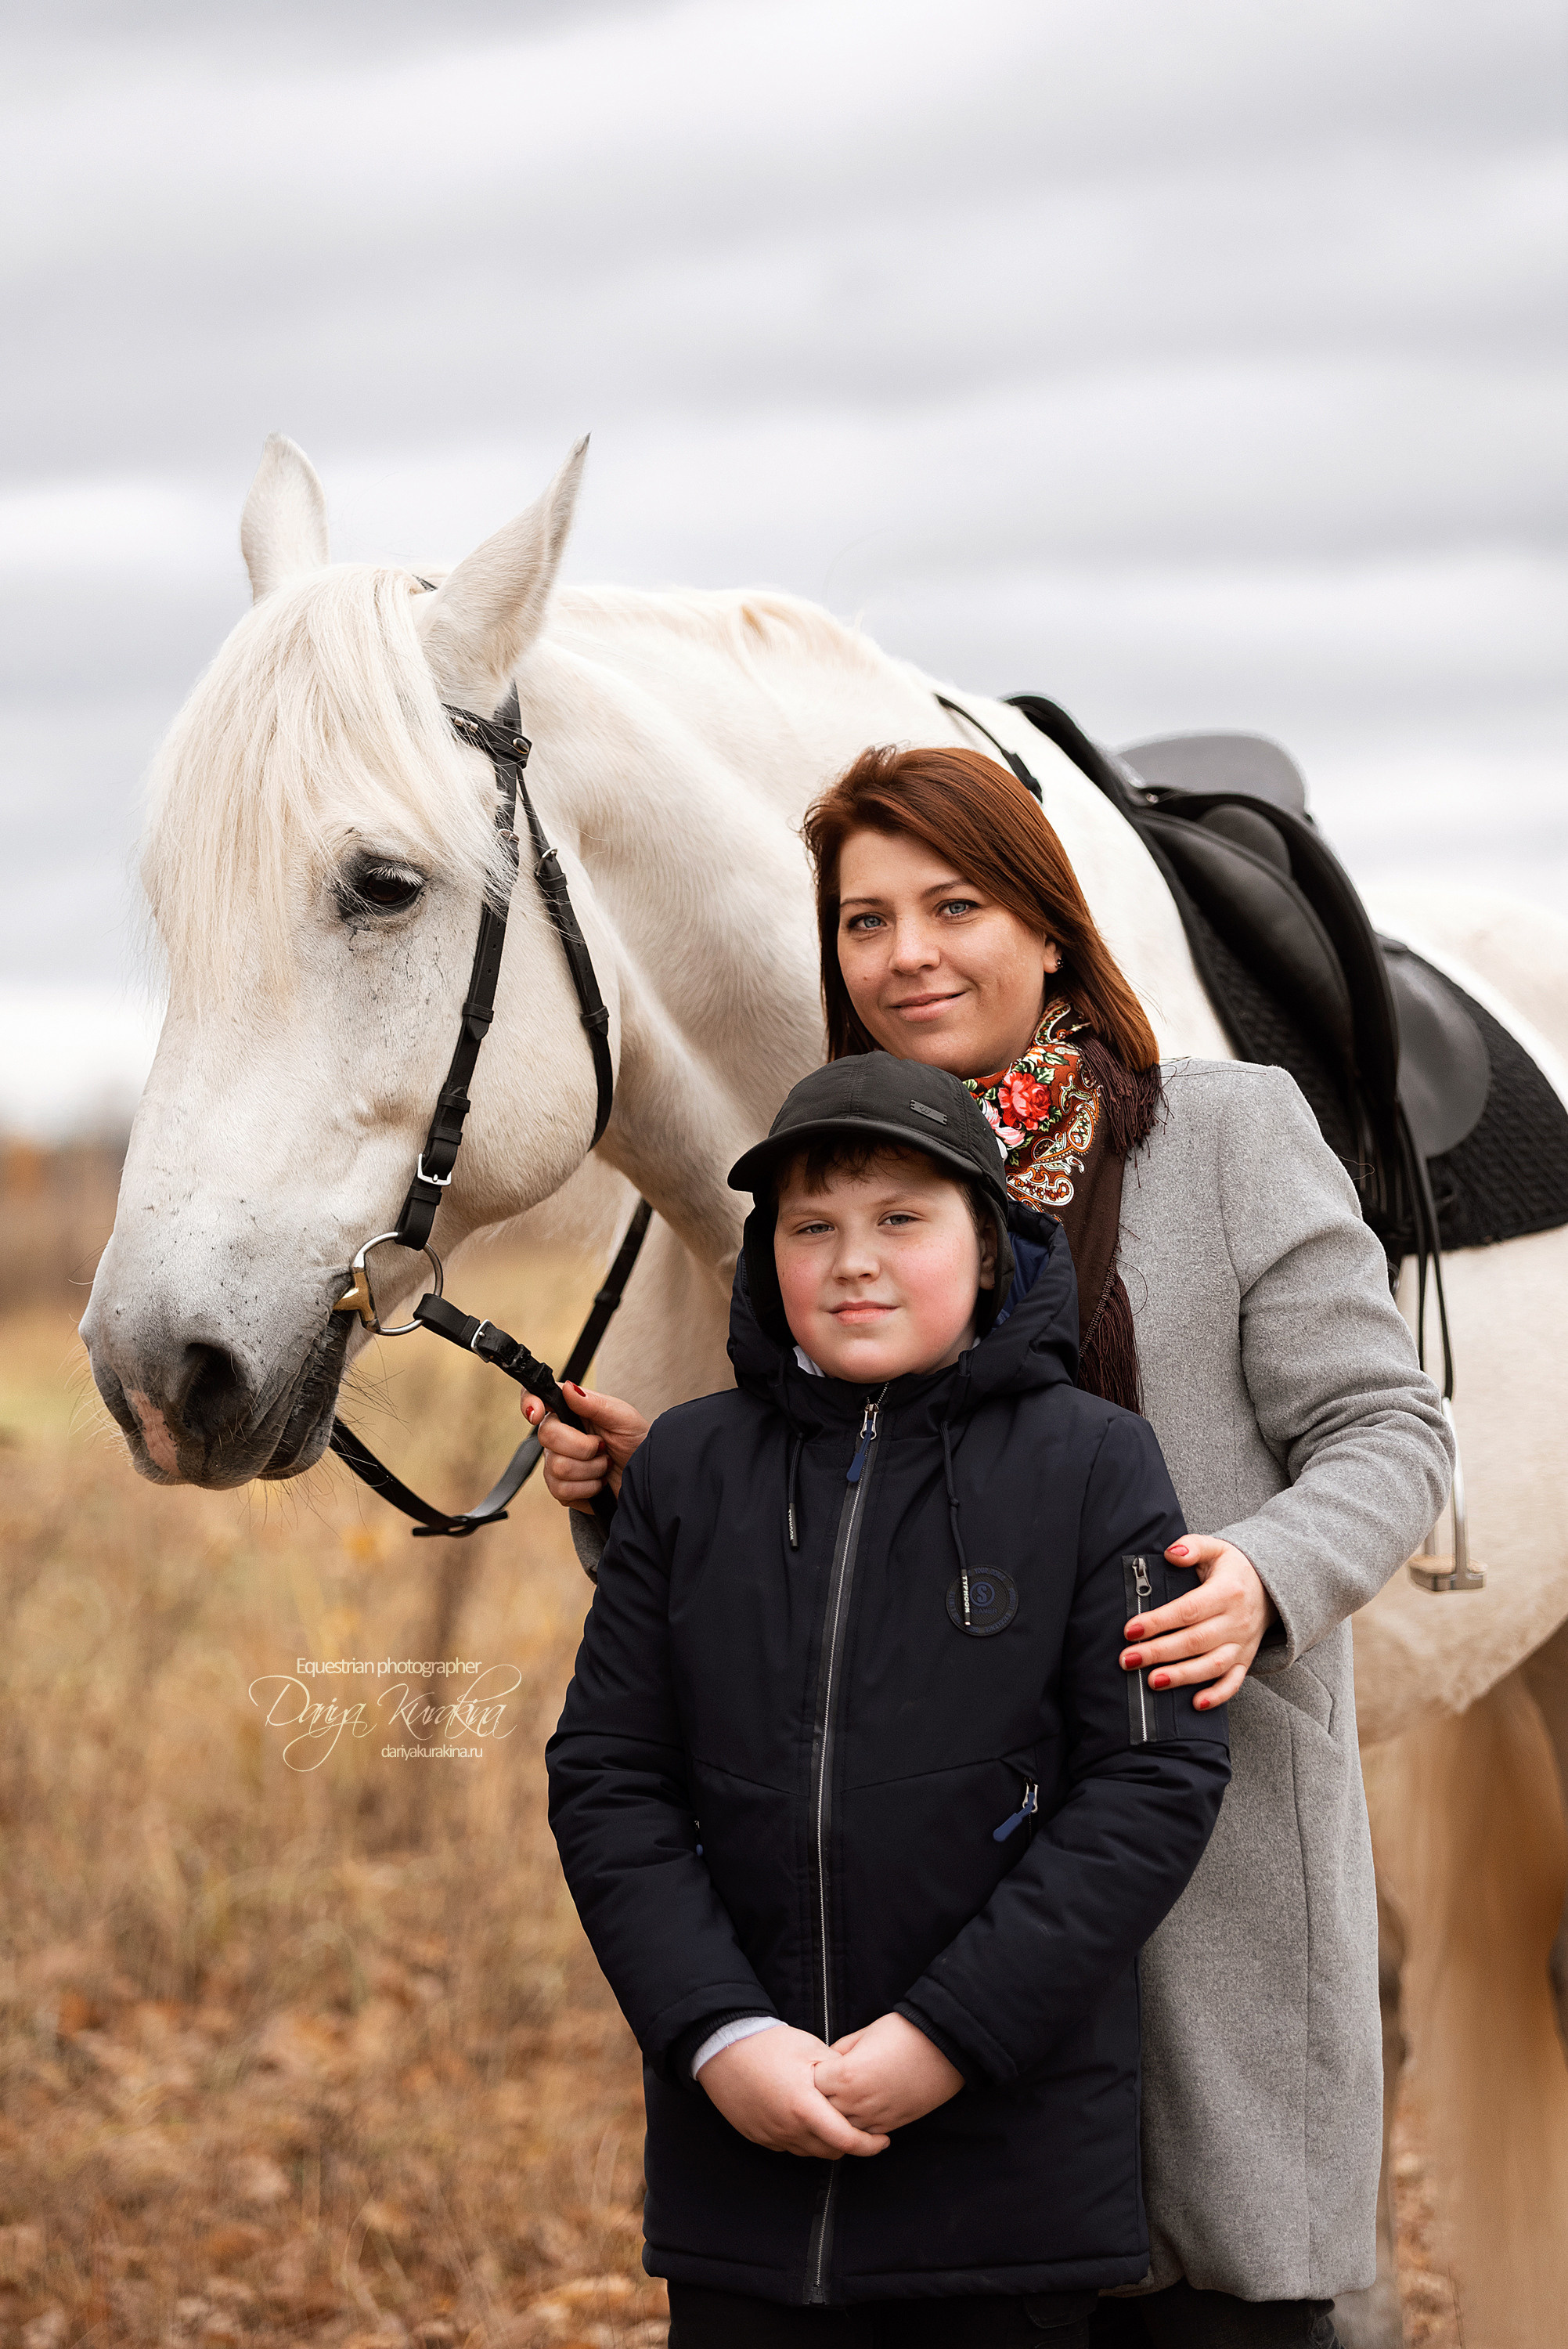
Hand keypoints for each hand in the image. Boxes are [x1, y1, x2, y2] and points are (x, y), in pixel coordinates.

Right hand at [521, 1383, 649, 1510]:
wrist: (646, 1476)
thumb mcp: (623, 1417)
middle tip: (602, 1446)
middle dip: (582, 1446)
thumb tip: (569, 1388)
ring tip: (604, 1464)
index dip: (529, 1403)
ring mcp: (557, 1462)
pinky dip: (588, 1487)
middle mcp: (560, 1434)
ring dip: (590, 1469)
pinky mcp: (562, 1489)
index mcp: (571, 1410)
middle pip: (546, 1435)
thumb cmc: (636, 1442)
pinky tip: (598, 1482)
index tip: (537, 1413)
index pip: (537, 1398)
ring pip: (556, 1466)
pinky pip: (562, 1490)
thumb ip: (594, 1403)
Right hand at [698, 2024, 890, 2159]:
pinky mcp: (757, 2137)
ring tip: (834, 2122)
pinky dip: (803, 2139)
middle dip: (850, 2144)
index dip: (869, 2145)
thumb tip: (858, 2086)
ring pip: (809, 2152)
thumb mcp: (810, 2048)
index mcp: (804, 2107)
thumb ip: (837, 2072)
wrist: (722, 2047)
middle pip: (830, 2151)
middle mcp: (787, 2129)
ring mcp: (771, 2136)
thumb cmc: (769, 2043)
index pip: (845, 2140)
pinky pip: (789, 2147)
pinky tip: (806, 2120)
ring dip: (826, 2143)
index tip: (883, 2139)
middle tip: (862, 2128)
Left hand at [812, 2012, 962, 2135]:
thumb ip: (840, 2050)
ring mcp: (874, 2117)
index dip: (813, 2074)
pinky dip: (858, 2126)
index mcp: (845, 2075)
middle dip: (820, 2098)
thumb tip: (827, 2061)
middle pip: (822, 2110)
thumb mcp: (864, 2033)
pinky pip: (864, 2134)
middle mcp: (856, 2101)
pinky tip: (860, 2111)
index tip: (818, 2067)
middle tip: (825, 2085)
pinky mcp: (890, 2125)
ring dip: (838, 2115)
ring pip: (841, 2127)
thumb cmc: (903, 2033)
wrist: (944, 2048)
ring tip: (841, 2099)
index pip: (812, 2084)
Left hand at [1121, 1536, 1275, 1708]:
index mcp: (1227, 1592)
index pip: (1188, 1610)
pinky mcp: (1246, 1659)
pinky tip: (1195, 1704)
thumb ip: (1192, 1546)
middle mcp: (1237, 1621)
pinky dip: (1217, 1695)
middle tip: (1128, 1660)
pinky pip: (1234, 1682)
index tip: (1130, 1630)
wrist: (1271, 1587)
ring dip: (1182, 1676)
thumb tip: (1171, 1552)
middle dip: (1159, 1652)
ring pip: (1212, 1665)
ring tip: (1153, 1682)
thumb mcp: (1217, 1548)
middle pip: (1195, 1641)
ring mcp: (1243, 1644)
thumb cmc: (1233, 1568)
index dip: (1159, 1621)